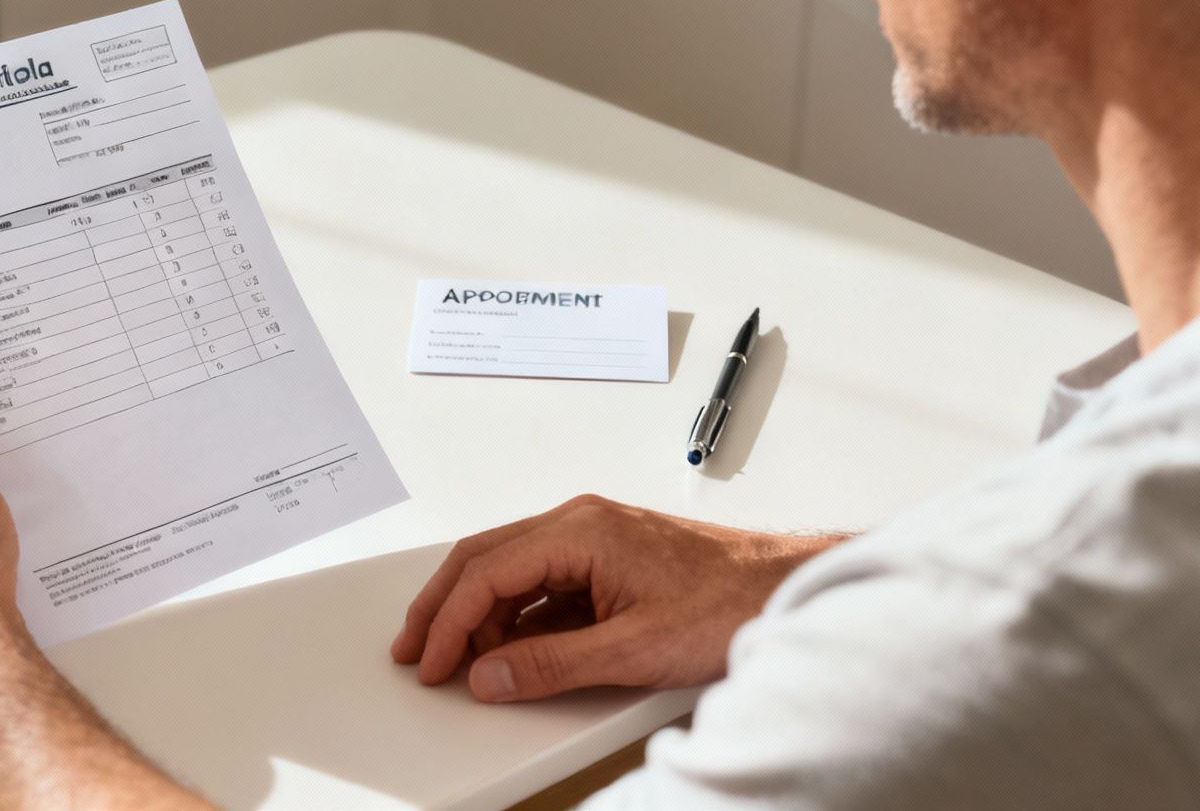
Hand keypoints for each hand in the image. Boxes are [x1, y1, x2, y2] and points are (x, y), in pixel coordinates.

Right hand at [391, 495, 844, 702]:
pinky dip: (514, 615)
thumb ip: (552, 663)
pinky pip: (541, 582)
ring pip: (509, 569)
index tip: (432, 662)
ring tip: (456, 656)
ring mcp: (592, 538)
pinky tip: (508, 647)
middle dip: (442, 607)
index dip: (449, 622)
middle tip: (416, 651)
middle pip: (484, 559)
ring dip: (477, 613)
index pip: (487, 572)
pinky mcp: (607, 559)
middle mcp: (578, 523)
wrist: (783, 588)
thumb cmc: (727, 602)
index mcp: (578, 529)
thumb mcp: (632, 648)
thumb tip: (490, 675)